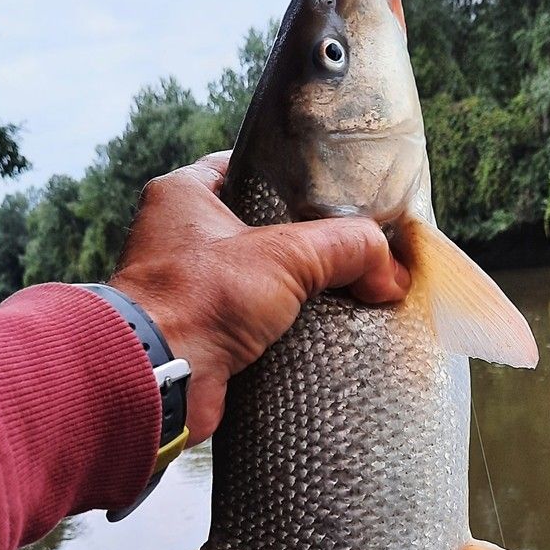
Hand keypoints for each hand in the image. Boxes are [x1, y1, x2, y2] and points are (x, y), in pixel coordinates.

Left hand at [111, 152, 409, 444]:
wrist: (157, 380)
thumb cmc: (198, 299)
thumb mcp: (286, 256)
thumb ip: (346, 248)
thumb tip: (392, 270)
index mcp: (182, 195)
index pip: (248, 169)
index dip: (292, 177)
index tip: (334, 191)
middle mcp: (179, 238)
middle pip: (261, 229)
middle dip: (305, 244)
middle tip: (351, 248)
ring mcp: (188, 290)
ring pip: (260, 281)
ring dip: (298, 293)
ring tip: (347, 293)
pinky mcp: (202, 336)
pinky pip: (254, 326)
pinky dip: (284, 332)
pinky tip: (323, 336)